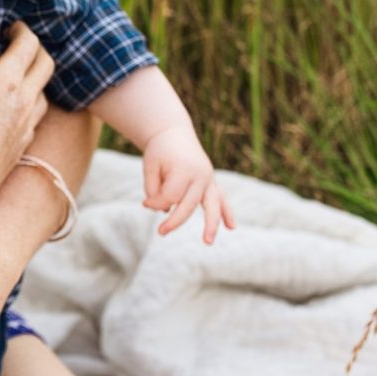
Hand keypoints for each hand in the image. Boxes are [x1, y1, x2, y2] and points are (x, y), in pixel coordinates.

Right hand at [0, 22, 52, 233]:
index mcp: (8, 82)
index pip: (29, 44)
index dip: (22, 30)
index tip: (10, 28)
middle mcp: (26, 101)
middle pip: (47, 64)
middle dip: (35, 49)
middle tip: (17, 45)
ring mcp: (28, 125)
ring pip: (44, 92)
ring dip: (35, 78)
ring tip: (15, 75)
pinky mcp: (24, 144)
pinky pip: (37, 116)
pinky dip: (31, 103)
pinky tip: (13, 108)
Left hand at [142, 125, 234, 242]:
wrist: (174, 133)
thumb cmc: (159, 151)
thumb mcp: (149, 166)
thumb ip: (153, 189)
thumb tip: (164, 211)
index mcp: (184, 169)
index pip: (170, 196)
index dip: (155, 202)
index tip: (145, 202)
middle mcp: (200, 175)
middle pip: (189, 205)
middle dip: (174, 222)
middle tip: (160, 232)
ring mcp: (208, 179)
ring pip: (212, 206)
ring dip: (211, 225)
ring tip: (207, 241)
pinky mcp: (211, 182)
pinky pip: (221, 199)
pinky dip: (227, 213)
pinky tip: (231, 227)